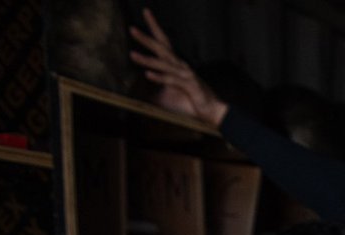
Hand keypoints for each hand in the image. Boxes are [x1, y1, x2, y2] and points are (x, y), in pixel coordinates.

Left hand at [129, 8, 228, 125]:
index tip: (146, 13)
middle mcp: (181, 66)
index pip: (163, 43)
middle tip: (132, 29)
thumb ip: (154, 91)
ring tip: (132, 55)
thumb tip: (139, 92)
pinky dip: (160, 77)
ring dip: (148, 60)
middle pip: (162, 48)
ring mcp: (186, 75)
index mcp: (176, 65)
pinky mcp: (190, 86)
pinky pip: (172, 80)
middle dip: (146, 39)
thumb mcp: (169, 95)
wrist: (212, 111)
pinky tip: (148, 74)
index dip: (154, 28)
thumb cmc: (191, 102)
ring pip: (164, 65)